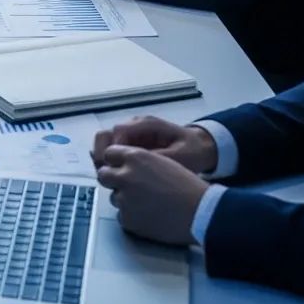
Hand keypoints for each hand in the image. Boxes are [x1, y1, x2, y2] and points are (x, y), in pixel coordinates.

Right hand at [93, 117, 217, 174]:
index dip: (113, 150)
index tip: (115, 169)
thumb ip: (158, 159)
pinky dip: (111, 163)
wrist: (202, 147)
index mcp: (147, 125)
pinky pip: (113, 151)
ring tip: (112, 178)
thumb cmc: (192, 151)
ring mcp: (131, 135)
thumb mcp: (181, 157)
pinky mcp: (131, 145)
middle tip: (107, 174)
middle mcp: (134, 127)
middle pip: (105, 135)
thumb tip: (136, 168)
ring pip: (105, 143)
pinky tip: (118, 177)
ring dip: (104, 159)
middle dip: (101, 154)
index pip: (118, 131)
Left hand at [96, 145, 209, 245]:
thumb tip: (122, 164)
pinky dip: (132, 217)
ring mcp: (124, 198)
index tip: (120, 167)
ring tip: (148, 204)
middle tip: (127, 187)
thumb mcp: (161, 161)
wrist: (201, 212)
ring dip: (125, 199)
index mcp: (135, 157)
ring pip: (114, 197)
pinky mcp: (128, 219)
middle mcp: (125, 175)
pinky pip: (121, 216)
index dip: (115, 162)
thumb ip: (138, 161)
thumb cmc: (187, 187)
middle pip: (103, 175)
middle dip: (113, 180)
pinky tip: (149, 216)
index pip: (109, 153)